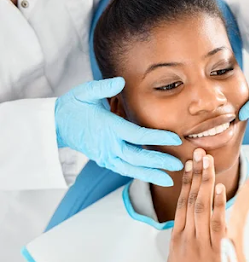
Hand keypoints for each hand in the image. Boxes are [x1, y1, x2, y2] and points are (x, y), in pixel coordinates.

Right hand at [55, 77, 182, 185]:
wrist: (56, 125)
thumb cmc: (73, 106)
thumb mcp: (84, 92)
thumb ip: (103, 87)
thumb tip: (120, 81)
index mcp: (109, 128)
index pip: (138, 135)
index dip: (158, 138)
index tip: (176, 138)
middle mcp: (109, 145)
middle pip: (138, 157)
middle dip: (159, 162)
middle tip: (179, 165)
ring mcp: (106, 156)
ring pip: (131, 168)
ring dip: (150, 174)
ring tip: (169, 180)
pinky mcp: (105, 160)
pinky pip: (124, 169)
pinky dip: (138, 174)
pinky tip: (153, 176)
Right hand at [168, 148, 226, 261]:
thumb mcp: (177, 258)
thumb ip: (184, 236)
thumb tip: (190, 220)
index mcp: (176, 239)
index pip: (180, 203)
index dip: (184, 182)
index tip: (188, 165)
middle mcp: (188, 238)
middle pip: (190, 200)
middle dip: (196, 174)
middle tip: (199, 153)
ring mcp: (202, 243)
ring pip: (202, 207)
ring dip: (206, 182)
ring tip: (208, 162)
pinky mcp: (217, 250)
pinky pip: (217, 223)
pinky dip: (219, 204)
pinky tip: (221, 189)